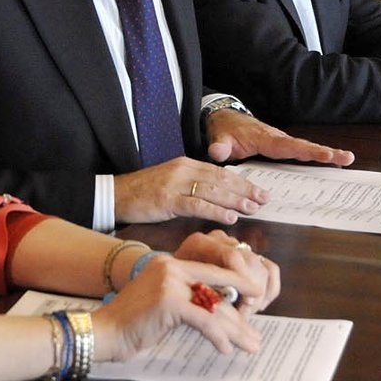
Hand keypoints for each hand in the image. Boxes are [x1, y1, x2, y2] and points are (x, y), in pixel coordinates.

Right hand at [93, 252, 261, 361]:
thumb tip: (217, 309)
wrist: (105, 331)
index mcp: (171, 263)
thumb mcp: (161, 301)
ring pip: (214, 307)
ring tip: (250, 345)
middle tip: (254, 334)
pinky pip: (205, 320)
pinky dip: (218, 336)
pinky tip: (226, 348)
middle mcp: (171, 266)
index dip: (237, 285)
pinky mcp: (170, 302)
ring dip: (235, 329)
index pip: (213, 271)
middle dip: (239, 316)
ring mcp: (170, 282)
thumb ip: (185, 296)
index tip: (256, 298)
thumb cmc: (131, 322)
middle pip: (217, 290)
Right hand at [114, 158, 268, 224]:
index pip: (220, 172)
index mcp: (186, 164)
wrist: (115, 194)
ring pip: (213, 190)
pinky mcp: (167, 199)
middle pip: (221, 179)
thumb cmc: (143, 193)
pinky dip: (216, 211)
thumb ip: (193, 186)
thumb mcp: (171, 184)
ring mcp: (175, 184)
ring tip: (253, 208)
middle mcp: (183, 170)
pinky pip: (197, 205)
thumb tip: (218, 198)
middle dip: (245, 189)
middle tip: (264, 199)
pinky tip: (230, 217)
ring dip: (236, 200)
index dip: (241, 182)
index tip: (258, 190)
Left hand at [173, 230, 279, 315]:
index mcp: (199, 243)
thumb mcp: (180, 292)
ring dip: (260, 294)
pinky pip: (270, 268)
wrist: (169, 282)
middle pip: (249, 262)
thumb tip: (225, 312)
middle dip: (251, 293)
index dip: (243, 280)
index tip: (249, 303)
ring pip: (262, 267)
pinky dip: (270, 288)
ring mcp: (235, 246)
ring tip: (248, 312)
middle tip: (244, 314)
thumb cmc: (172, 291)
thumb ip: (202, 296)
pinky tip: (260, 305)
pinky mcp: (248, 255)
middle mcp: (219, 240)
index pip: (231, 257)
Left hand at [205, 110, 353, 165]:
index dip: (307, 151)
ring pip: (305, 148)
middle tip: (347, 158)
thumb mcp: (219, 137)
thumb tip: (217, 152)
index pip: (289, 146)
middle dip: (326, 152)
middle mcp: (278, 138)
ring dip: (326, 154)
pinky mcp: (281, 146)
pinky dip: (316, 156)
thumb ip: (219, 146)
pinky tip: (330, 163)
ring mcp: (281, 142)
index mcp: (265, 138)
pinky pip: (300, 152)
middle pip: (304, 146)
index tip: (325, 154)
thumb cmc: (225, 128)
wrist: (225, 119)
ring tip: (347, 160)